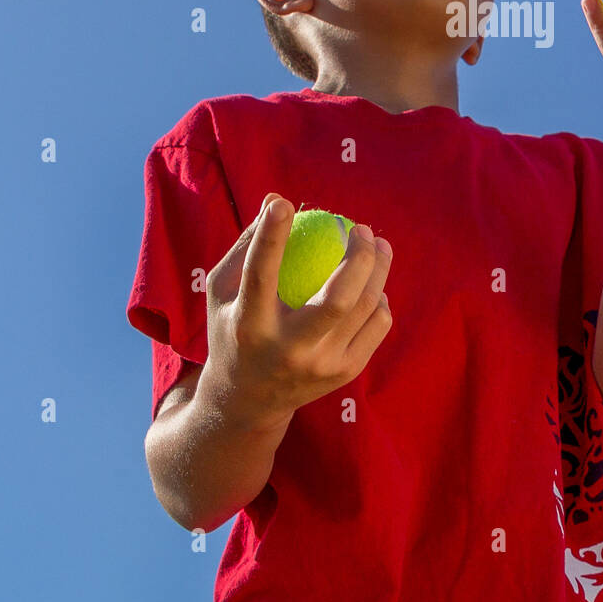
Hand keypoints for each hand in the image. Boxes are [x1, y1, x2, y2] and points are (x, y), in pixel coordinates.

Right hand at [202, 194, 393, 432]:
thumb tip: (274, 199)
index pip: (260, 276)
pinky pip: (377, 325)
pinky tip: (376, 283)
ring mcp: (321, 366)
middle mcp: (288, 351)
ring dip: (379, 269)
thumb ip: (246, 245)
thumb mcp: (221, 292)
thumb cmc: (232, 329)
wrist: (247, 401)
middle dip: (359, 257)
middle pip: (338, 299)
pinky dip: (381, 299)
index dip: (271, 237)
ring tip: (378, 244)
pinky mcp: (345, 374)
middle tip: (360, 228)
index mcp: (249, 327)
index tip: (284, 202)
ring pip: (367, 309)